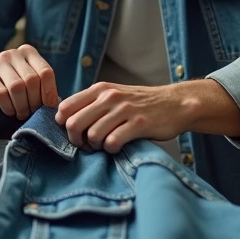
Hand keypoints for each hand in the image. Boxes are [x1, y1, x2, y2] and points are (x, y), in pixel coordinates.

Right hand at [0, 44, 58, 119]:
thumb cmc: (19, 88)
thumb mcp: (33, 83)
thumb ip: (45, 88)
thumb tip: (56, 104)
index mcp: (28, 52)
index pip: (45, 71)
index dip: (49, 91)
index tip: (48, 106)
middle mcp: (13, 54)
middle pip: (31, 80)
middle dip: (35, 101)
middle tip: (33, 112)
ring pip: (17, 87)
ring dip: (22, 106)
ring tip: (23, 114)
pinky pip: (1, 95)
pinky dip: (9, 107)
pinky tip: (11, 111)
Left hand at [54, 82, 189, 152]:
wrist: (176, 104)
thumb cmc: (141, 103)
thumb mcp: (114, 95)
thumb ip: (92, 103)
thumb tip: (64, 120)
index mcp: (100, 89)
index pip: (65, 107)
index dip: (64, 125)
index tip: (75, 134)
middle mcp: (109, 97)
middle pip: (73, 124)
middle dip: (76, 140)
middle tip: (87, 145)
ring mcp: (124, 110)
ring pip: (92, 135)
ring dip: (96, 146)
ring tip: (106, 145)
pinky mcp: (139, 124)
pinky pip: (112, 142)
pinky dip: (112, 149)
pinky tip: (119, 146)